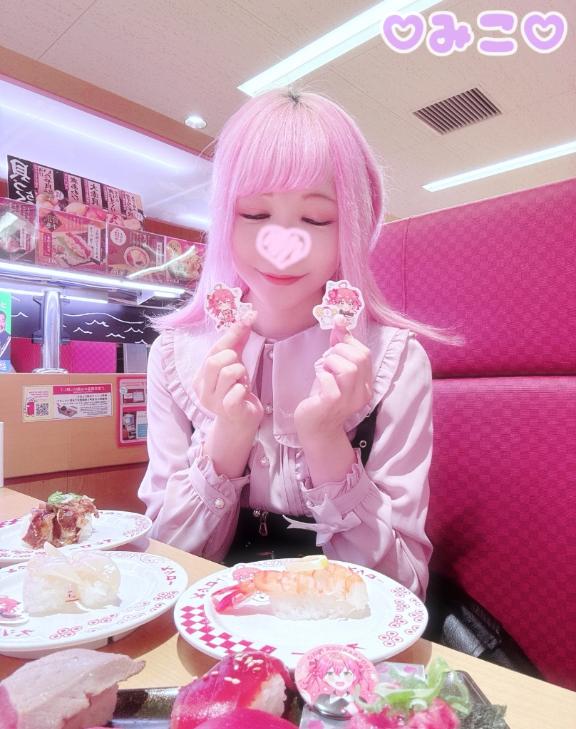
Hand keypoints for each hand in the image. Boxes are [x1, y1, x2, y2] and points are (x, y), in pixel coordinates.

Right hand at [193, 317, 262, 430]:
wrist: (242, 421)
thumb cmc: (236, 391)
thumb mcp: (235, 364)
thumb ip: (237, 342)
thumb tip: (246, 317)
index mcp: (201, 376)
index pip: (214, 349)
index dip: (232, 333)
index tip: (249, 317)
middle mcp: (202, 389)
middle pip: (215, 361)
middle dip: (233, 359)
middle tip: (239, 370)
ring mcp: (213, 401)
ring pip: (228, 373)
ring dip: (241, 374)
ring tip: (241, 382)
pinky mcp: (227, 411)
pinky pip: (236, 392)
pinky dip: (243, 389)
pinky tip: (243, 394)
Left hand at [294, 316, 372, 440]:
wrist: (315, 428)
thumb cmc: (323, 398)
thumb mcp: (334, 370)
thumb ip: (339, 347)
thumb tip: (340, 320)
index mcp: (365, 383)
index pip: (365, 353)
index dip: (348, 340)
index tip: (335, 337)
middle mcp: (362, 392)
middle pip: (359, 358)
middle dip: (339, 351)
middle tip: (327, 362)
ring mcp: (349, 399)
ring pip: (349, 368)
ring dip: (331, 362)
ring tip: (324, 371)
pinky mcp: (333, 403)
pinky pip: (330, 382)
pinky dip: (322, 376)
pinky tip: (319, 382)